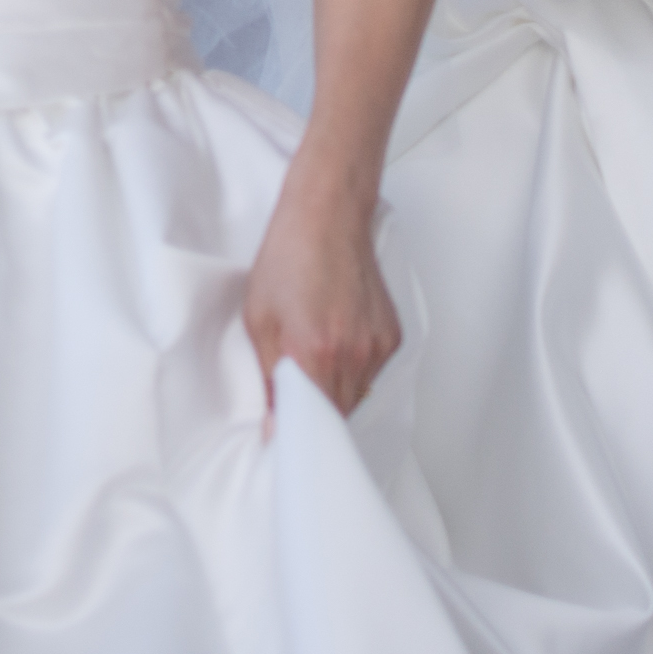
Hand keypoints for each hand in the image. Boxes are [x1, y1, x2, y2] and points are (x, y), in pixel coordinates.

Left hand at [242, 183, 401, 418]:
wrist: (327, 219)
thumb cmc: (287, 260)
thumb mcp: (259, 319)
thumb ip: (270, 375)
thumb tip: (275, 419)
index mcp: (316, 352)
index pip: (313, 420)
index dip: (296, 431)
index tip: (281, 435)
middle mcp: (354, 355)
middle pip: (337, 413)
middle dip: (314, 415)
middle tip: (291, 400)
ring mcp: (378, 347)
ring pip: (356, 395)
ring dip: (333, 393)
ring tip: (312, 362)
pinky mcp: (392, 337)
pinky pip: (371, 373)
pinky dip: (352, 371)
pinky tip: (334, 344)